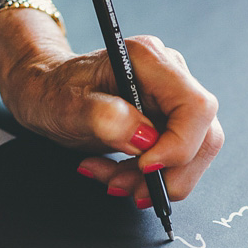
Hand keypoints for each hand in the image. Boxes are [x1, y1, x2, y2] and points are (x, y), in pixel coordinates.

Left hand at [0, 15, 222, 205]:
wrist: (44, 90)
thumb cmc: (51, 90)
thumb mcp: (65, 105)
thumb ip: (104, 118)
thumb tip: (145, 138)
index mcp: (150, 60)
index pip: (196, 108)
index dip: (180, 145)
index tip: (146, 165)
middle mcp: (171, 77)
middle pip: (203, 136)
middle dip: (168, 173)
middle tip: (128, 188)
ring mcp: (173, 101)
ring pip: (192, 155)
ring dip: (155, 181)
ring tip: (113, 181)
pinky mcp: (170, 123)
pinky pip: (176, 161)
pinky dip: (147, 179)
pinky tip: (116, 175)